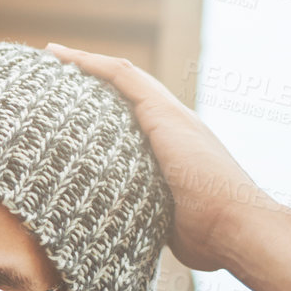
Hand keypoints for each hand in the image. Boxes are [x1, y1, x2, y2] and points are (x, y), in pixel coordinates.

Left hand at [45, 42, 290, 290]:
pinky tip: (65, 58)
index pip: (131, 117)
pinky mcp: (164, 113)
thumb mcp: (165, 220)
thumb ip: (147, 214)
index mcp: (171, 147)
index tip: (71, 106)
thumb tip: (125, 234)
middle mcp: (172, 124)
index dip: (102, 107)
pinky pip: (123, 77)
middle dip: (89, 79)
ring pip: (122, 77)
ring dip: (86, 63)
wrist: (237, 226)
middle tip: (53, 70)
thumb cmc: (208, 235)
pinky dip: (93, 64)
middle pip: (125, 92)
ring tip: (53, 55)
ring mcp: (170, 115)